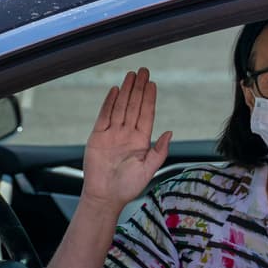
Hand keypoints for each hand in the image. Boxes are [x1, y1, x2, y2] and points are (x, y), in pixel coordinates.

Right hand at [81, 68, 172, 211]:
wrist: (105, 196)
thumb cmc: (128, 187)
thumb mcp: (148, 170)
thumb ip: (159, 151)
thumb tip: (170, 132)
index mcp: (141, 141)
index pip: (146, 114)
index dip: (150, 99)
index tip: (153, 84)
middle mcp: (127, 134)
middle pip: (134, 106)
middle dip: (139, 88)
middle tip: (143, 71)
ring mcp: (112, 134)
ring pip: (121, 107)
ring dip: (126, 91)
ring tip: (131, 75)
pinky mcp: (98, 136)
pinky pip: (105, 115)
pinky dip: (110, 102)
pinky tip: (115, 90)